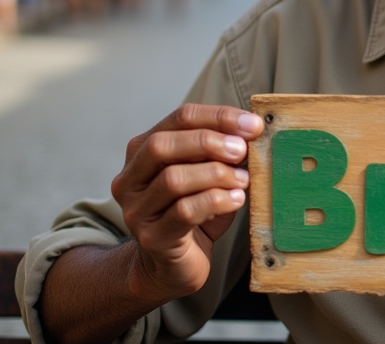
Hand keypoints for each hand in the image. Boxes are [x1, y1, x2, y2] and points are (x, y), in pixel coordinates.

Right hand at [111, 104, 262, 301]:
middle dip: (209, 142)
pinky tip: (236, 200)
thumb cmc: (194, 215)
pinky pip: (184, 212)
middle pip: (163, 145)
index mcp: (143, 152)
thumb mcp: (206, 176)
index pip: (179, 118)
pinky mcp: (153, 238)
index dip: (218, 117)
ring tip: (243, 180)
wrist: (172, 267)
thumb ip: (220, 154)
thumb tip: (251, 132)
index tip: (252, 125)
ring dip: (216, 175)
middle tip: (243, 150)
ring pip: (173, 179)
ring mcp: (138, 210)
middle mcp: (131, 178)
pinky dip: (216, 201)